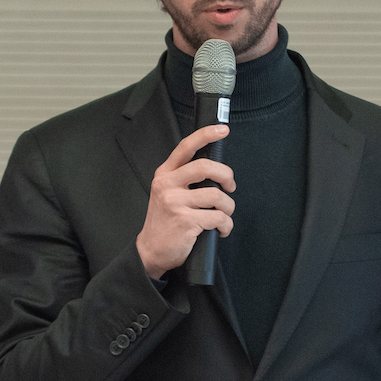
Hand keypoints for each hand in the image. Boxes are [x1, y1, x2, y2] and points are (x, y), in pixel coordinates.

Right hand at [136, 124, 235, 278]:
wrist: (151, 251)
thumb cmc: (165, 222)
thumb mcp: (167, 193)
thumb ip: (184, 179)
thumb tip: (215, 171)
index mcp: (164, 174)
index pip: (186, 147)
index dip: (206, 134)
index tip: (223, 129)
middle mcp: (167, 185)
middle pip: (206, 167)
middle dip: (227, 176)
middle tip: (230, 186)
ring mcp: (175, 203)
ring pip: (217, 196)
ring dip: (228, 208)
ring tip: (224, 216)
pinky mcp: (185, 221)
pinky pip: (218, 217)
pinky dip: (226, 225)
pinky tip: (220, 230)